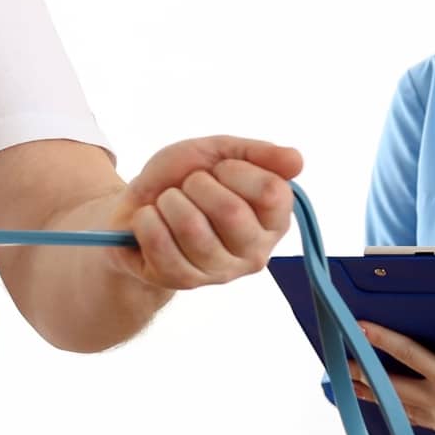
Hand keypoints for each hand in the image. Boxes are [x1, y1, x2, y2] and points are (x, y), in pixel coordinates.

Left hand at [104, 136, 303, 292]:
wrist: (137, 206)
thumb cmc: (184, 179)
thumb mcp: (219, 153)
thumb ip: (258, 153)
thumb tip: (297, 160)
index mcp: (274, 220)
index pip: (271, 191)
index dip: (235, 169)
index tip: (218, 169)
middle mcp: (255, 252)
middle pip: (230, 211)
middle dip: (197, 184)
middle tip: (189, 186)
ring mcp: (220, 272)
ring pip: (191, 226)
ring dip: (169, 202)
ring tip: (168, 203)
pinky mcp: (183, 281)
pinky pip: (160, 242)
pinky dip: (147, 219)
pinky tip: (151, 220)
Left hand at [348, 320, 434, 434]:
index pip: (409, 357)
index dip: (381, 340)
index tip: (358, 327)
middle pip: (389, 384)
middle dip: (358, 371)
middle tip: (331, 361)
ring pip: (394, 404)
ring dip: (367, 392)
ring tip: (344, 383)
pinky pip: (409, 416)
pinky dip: (389, 408)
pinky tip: (382, 405)